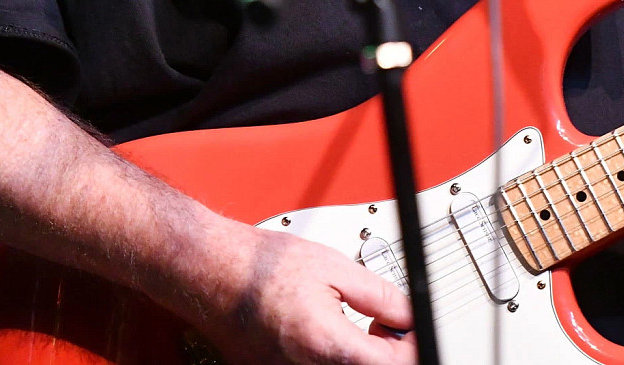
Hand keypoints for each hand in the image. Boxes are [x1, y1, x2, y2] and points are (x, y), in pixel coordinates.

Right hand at [192, 223, 416, 364]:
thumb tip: (407, 314)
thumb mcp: (334, 267)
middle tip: (384, 323)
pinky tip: (325, 331)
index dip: (410, 346)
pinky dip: (330, 356)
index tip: (412, 330)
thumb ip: (379, 296)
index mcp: (326, 346)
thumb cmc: (260, 267)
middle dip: (386, 352)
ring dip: (358, 355)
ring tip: (353, 323)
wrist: (211, 270)